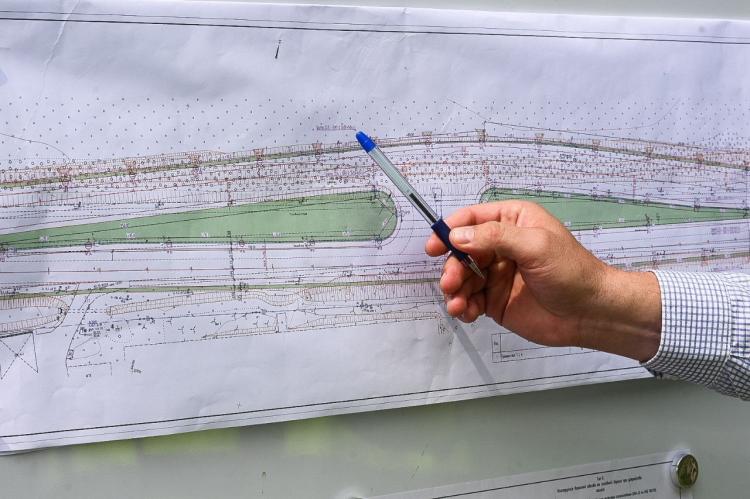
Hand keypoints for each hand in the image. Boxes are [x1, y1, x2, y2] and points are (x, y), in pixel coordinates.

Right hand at [425, 201, 661, 361]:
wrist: (591, 313)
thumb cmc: (569, 271)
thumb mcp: (535, 245)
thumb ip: (495, 237)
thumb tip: (456, 236)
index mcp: (513, 222)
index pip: (473, 220)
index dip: (450, 231)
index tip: (434, 247)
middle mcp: (501, 245)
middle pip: (462, 251)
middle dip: (452, 267)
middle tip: (450, 283)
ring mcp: (496, 275)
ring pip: (462, 277)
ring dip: (454, 290)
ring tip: (458, 305)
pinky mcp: (495, 301)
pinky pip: (469, 300)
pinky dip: (462, 306)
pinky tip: (466, 313)